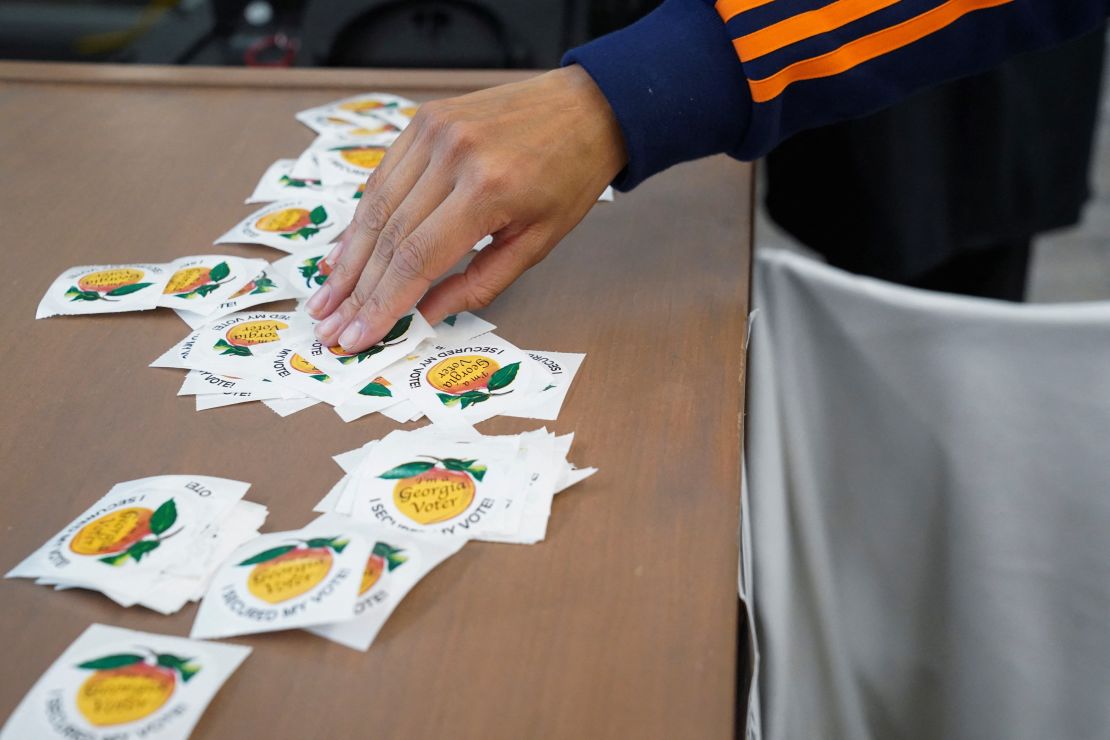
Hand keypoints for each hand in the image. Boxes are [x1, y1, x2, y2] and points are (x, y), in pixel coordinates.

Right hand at [306, 64, 626, 351]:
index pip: (416, 259)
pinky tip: (345, 253)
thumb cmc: (568, 179)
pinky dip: (362, 218)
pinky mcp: (423, 120)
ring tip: (326, 299)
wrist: (585, 107)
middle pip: (387, 236)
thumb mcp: (537, 243)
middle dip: (355, 291)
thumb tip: (424, 316)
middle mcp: (453, 155)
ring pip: (375, 206)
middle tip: (329, 328)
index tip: (356, 338)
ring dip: (347, 259)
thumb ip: (478, 284)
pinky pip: (382, 177)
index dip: (381, 305)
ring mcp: (433, 132)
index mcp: (487, 191)